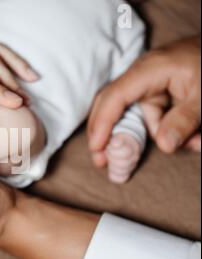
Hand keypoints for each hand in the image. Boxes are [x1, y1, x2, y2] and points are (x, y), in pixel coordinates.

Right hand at [88, 37, 200, 166]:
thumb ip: (185, 120)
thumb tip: (164, 146)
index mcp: (148, 70)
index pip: (115, 97)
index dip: (101, 123)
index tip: (96, 148)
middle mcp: (141, 76)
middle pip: (110, 105)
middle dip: (104, 133)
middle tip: (101, 161)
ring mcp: (149, 84)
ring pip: (138, 116)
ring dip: (160, 134)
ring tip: (197, 141)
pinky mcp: (159, 92)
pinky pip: (154, 116)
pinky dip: (168, 129)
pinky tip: (195, 135)